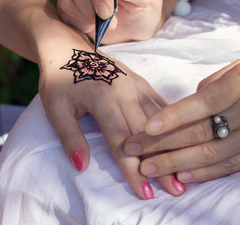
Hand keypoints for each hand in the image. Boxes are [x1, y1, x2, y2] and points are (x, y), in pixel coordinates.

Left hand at [38, 47, 185, 198]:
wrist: (66, 47)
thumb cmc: (58, 79)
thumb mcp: (55, 109)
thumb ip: (70, 137)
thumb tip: (82, 166)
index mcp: (103, 98)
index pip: (122, 142)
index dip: (134, 170)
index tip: (146, 192)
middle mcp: (125, 91)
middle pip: (148, 134)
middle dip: (162, 163)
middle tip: (176, 189)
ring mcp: (136, 85)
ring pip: (160, 120)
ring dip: (172, 145)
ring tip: (184, 169)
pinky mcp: (141, 82)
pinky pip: (161, 105)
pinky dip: (172, 123)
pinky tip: (183, 137)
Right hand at [57, 0, 162, 43]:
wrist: (135, 24)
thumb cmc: (144, 5)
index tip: (112, 7)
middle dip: (92, 5)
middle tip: (108, 19)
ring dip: (86, 15)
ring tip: (108, 24)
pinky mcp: (67, 0)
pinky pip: (64, 10)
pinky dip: (79, 22)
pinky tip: (94, 25)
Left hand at [123, 58, 239, 182]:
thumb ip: (216, 82)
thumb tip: (188, 102)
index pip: (200, 104)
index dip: (170, 117)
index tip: (143, 128)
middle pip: (198, 132)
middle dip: (161, 143)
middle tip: (132, 151)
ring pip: (210, 153)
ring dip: (175, 163)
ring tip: (148, 168)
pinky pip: (231, 165)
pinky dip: (205, 173)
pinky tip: (183, 177)